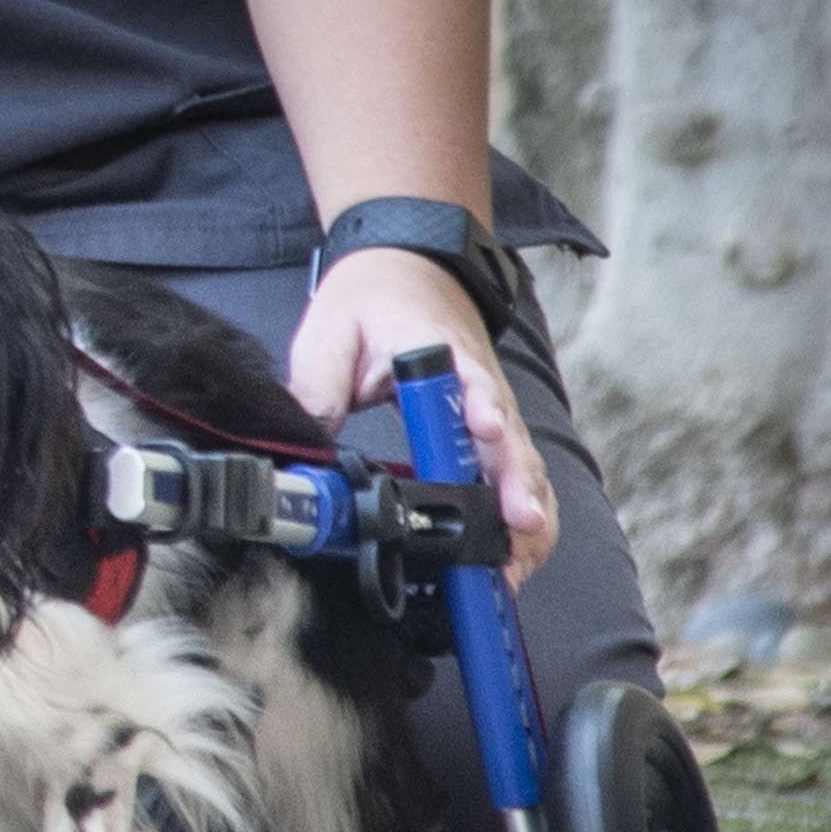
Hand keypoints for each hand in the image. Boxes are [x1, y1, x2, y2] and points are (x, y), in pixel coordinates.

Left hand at [283, 246, 557, 571]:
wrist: (407, 268)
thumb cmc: (371, 301)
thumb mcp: (329, 332)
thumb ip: (317, 387)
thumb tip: (305, 446)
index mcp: (437, 351)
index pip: (466, 380)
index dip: (477, 409)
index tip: (483, 430)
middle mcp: (478, 385)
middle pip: (508, 437)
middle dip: (516, 484)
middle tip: (516, 525)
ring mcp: (493, 411)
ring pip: (523, 465)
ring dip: (526, 512)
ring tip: (516, 563)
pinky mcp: (494, 433)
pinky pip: (517, 476)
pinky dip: (522, 515)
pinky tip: (514, 558)